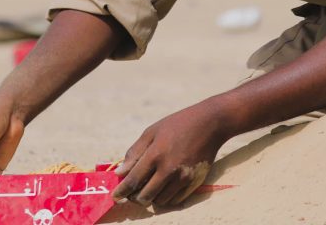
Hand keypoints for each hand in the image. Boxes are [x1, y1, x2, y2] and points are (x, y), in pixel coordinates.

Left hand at [112, 103, 229, 206]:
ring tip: (148, 188)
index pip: (133, 180)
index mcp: (156, 154)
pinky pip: (175, 200)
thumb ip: (134, 153)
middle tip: (132, 192)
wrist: (210, 123)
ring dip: (151, 198)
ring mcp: (184, 177)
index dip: (121, 191)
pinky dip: (166, 198)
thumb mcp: (152, 131)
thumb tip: (120, 173)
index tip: (115, 196)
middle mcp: (169, 169)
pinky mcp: (195, 182)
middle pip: (145, 196)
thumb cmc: (177, 124)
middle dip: (135, 197)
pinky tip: (163, 188)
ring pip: (160, 201)